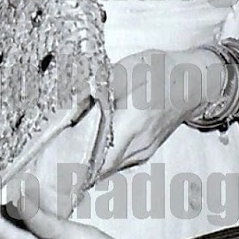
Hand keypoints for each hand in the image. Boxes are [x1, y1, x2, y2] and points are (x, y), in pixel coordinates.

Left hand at [52, 48, 221, 178]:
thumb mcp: (126, 70)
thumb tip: (72, 102)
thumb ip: (97, 88)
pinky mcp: (141, 152)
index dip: (71, 162)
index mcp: (133, 123)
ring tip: (53, 161)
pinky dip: (94, 161)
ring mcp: (141, 152)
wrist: (196, 82)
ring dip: (81, 167)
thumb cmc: (162, 71)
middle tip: (42, 166)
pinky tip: (77, 153)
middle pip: (97, 168)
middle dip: (69, 168)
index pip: (97, 154)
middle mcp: (138, 145)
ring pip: (104, 168)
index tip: (47, 164)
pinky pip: (113, 163)